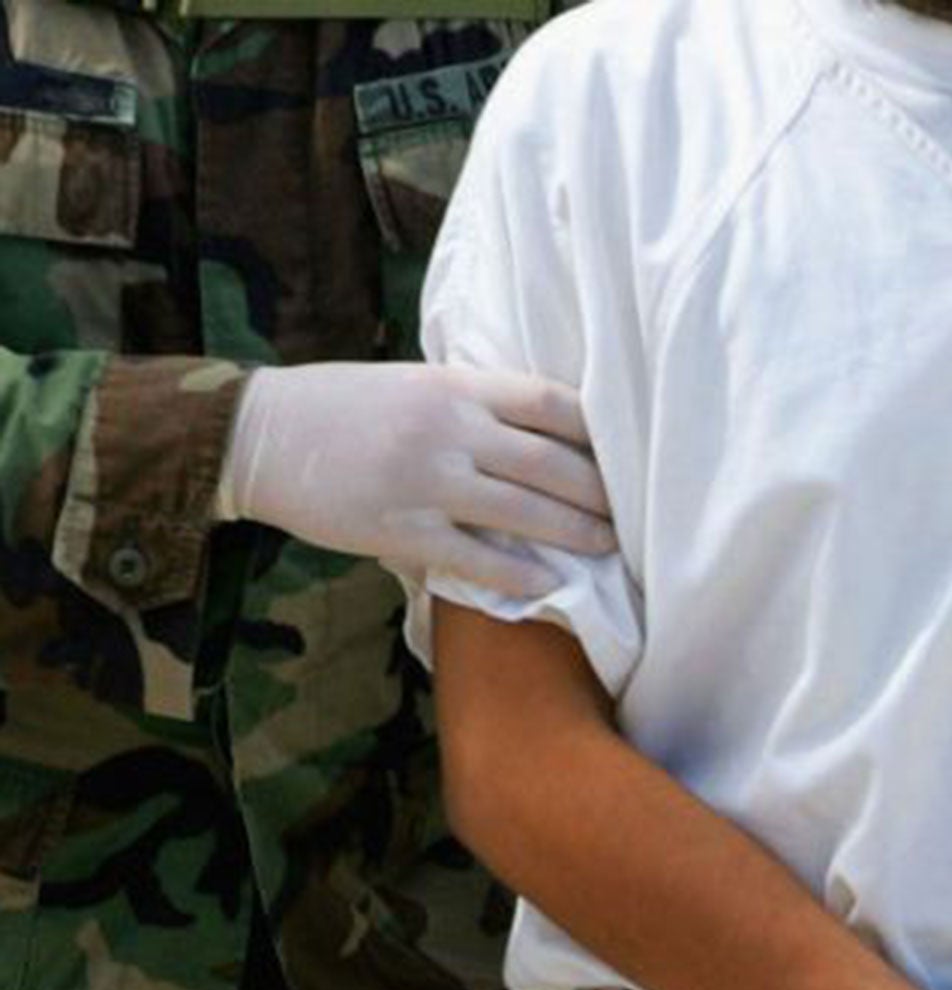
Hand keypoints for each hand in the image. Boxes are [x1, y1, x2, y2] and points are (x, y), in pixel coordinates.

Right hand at [220, 363, 614, 593]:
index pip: (550, 402)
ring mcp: (427, 480)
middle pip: (552, 461)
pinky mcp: (401, 529)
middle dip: (600, 492)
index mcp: (456, 385)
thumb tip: (540, 430)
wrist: (257, 434)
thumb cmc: (340, 406)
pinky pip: (476, 557)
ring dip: (576, 533)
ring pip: (524, 511)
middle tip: (635, 513)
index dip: (596, 430)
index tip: (626, 452)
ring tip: (611, 547)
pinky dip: (519, 573)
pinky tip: (550, 585)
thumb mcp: (413, 384)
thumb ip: (473, 403)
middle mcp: (450, 428)